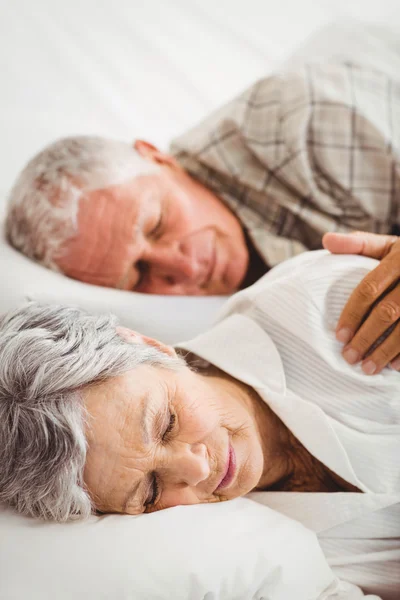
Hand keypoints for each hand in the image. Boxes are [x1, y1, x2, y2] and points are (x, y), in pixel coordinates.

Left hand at [322, 231, 399, 374]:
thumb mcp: (388, 245)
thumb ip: (359, 244)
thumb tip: (326, 240)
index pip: (370, 288)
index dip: (353, 313)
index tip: (339, 335)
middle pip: (388, 312)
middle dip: (366, 337)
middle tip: (349, 357)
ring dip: (386, 351)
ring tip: (368, 368)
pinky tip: (396, 367)